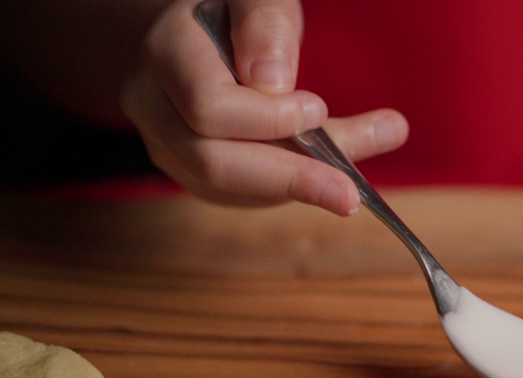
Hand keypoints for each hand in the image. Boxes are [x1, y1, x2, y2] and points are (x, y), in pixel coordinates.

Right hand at [120, 0, 407, 213]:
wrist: (201, 38)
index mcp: (167, 51)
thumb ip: (265, 25)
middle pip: (211, 162)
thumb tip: (274, 82)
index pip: (207, 104)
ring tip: (351, 189)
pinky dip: (286, 193)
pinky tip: (325, 181)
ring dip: (294, 190)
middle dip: (288, 178)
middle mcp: (154, 104)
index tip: (318, 111)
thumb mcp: (255, 0)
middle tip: (350, 192)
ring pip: (228, 190)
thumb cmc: (237, 17)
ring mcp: (167, 145)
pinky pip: (239, 197)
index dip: (267, 118)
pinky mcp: (191, 173)